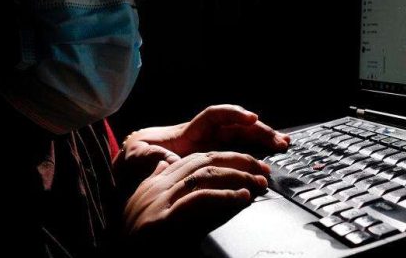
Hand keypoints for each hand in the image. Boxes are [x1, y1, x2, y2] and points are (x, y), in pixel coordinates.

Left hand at [113, 104, 288, 194]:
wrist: (134, 171)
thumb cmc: (136, 159)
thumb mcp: (135, 154)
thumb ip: (147, 156)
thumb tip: (166, 161)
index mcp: (189, 132)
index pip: (215, 116)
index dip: (233, 114)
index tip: (250, 118)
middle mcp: (205, 139)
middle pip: (237, 127)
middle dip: (258, 129)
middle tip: (279, 139)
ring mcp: (212, 151)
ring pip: (242, 140)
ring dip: (262, 141)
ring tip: (282, 144)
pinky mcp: (214, 166)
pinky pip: (238, 157)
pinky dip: (254, 158)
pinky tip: (267, 163)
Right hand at [123, 151, 270, 250]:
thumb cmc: (145, 248)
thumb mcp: (162, 216)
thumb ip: (179, 197)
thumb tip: (205, 182)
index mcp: (155, 185)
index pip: (195, 158)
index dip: (225, 158)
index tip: (248, 163)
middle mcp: (156, 188)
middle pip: (202, 161)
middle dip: (236, 161)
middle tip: (260, 168)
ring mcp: (158, 202)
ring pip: (204, 175)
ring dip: (236, 176)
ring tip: (257, 182)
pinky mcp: (163, 221)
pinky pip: (199, 199)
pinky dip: (224, 196)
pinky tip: (241, 197)